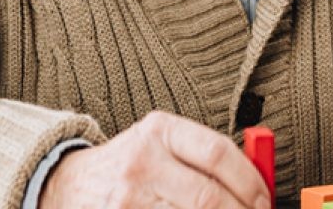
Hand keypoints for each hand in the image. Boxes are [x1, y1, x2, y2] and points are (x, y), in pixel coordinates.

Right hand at [38, 111, 271, 208]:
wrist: (68, 184)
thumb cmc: (128, 166)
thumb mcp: (162, 145)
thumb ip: (207, 158)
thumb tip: (259, 184)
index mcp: (160, 131)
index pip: (218, 153)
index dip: (251, 182)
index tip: (264, 201)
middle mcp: (142, 160)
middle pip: (209, 196)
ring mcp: (127, 197)